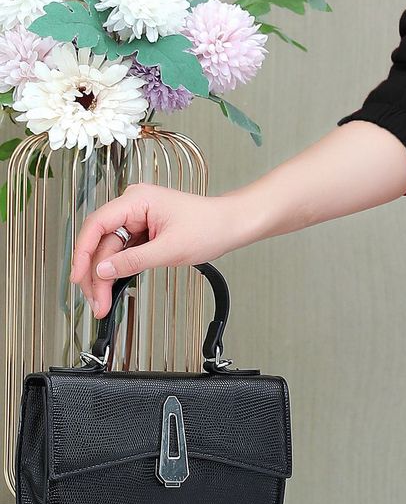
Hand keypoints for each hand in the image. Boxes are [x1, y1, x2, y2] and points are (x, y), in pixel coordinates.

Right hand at [69, 184, 248, 320]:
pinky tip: (111, 290)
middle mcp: (132, 206)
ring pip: (109, 251)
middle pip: (100, 242)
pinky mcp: (142, 232)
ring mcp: (136, 219)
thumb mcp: (170, 249)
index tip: (78, 277)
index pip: (97, 224)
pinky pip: (121, 253)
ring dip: (104, 278)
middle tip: (95, 302)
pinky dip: (116, 272)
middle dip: (95, 274)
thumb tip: (102, 271)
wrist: (231, 225)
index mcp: (137, 199)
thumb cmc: (209, 227)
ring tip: (102, 303)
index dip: (83, 253)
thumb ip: (133, 261)